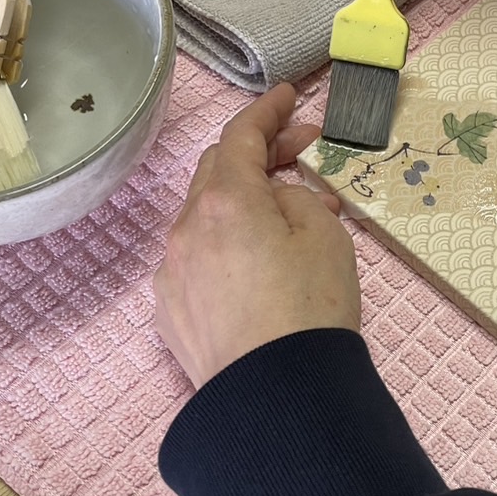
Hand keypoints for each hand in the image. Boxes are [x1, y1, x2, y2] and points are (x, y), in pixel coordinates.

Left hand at [154, 83, 360, 389]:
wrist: (277, 399)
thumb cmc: (310, 309)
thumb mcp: (325, 236)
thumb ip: (297, 200)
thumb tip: (278, 203)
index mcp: (226, 200)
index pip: (241, 135)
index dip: (268, 110)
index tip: (290, 96)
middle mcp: (187, 229)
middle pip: (217, 171)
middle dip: (258, 154)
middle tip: (301, 153)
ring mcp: (172, 273)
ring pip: (204, 218)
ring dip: (242, 204)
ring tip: (288, 219)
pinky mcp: (171, 312)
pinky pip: (196, 260)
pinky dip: (225, 246)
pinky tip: (256, 265)